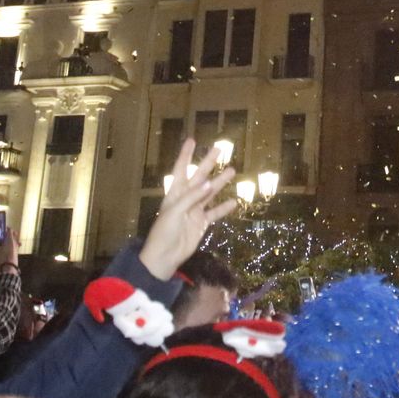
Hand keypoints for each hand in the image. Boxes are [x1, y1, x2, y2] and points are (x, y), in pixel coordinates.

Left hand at [139, 139, 236, 280]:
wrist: (165, 256)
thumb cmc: (164, 232)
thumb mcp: (175, 212)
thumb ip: (192, 198)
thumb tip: (209, 184)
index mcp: (175, 193)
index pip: (181, 169)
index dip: (185, 155)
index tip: (192, 140)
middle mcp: (186, 199)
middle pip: (199, 177)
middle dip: (208, 163)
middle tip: (220, 149)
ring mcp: (195, 211)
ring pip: (210, 193)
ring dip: (220, 182)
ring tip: (232, 171)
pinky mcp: (202, 223)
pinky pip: (215, 213)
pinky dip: (224, 208)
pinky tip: (234, 201)